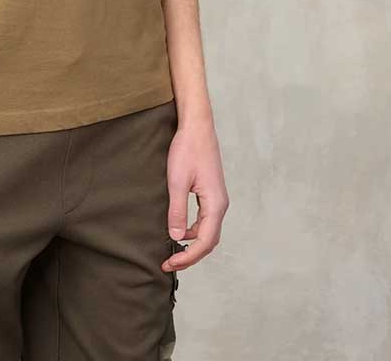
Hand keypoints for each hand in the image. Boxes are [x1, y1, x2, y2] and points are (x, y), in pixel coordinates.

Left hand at [161, 114, 228, 273]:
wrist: (197, 127)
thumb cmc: (187, 149)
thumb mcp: (177, 181)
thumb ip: (177, 211)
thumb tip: (176, 238)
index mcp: (215, 204)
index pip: (204, 242)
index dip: (188, 257)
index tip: (170, 263)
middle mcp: (220, 204)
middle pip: (209, 241)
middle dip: (191, 255)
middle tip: (169, 263)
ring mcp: (218, 199)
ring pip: (208, 232)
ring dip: (193, 244)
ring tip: (173, 251)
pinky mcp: (211, 193)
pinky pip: (206, 220)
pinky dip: (194, 231)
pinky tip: (180, 230)